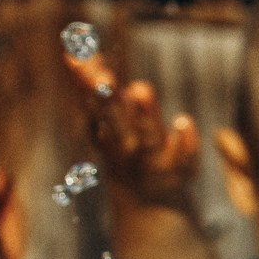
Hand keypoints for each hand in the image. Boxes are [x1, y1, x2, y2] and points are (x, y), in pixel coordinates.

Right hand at [64, 50, 202, 210]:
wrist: (149, 206)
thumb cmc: (125, 150)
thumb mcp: (109, 120)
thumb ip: (96, 88)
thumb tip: (75, 52)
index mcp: (108, 129)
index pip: (93, 103)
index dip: (83, 82)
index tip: (73, 57)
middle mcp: (126, 145)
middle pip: (115, 120)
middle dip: (108, 99)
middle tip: (104, 77)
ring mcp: (152, 158)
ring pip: (147, 137)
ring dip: (144, 115)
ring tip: (141, 89)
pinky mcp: (180, 170)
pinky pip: (183, 158)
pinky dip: (184, 141)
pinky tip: (184, 120)